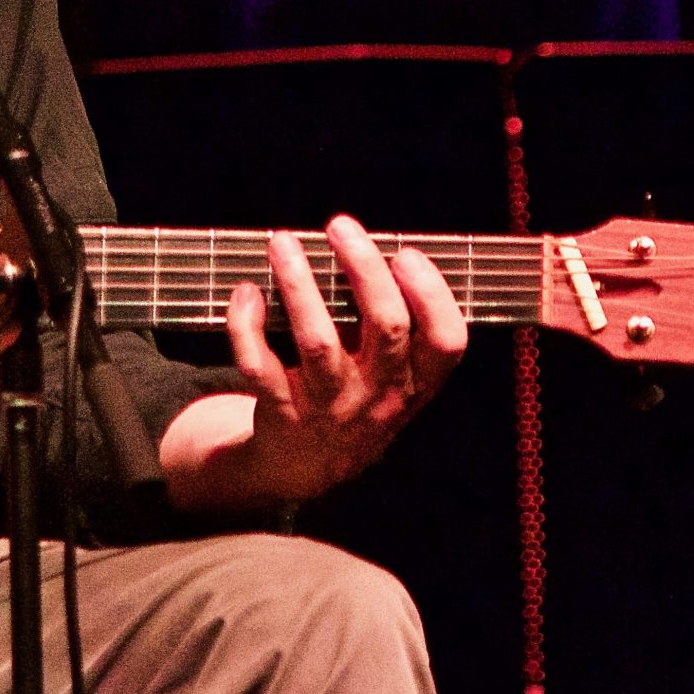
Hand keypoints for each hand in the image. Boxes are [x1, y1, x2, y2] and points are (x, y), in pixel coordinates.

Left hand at [217, 214, 466, 503]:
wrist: (307, 468)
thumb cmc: (357, 399)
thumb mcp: (396, 378)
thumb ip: (397, 327)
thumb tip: (373, 247)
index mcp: (415, 382)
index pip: (447, 343)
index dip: (432, 295)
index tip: (406, 253)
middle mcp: (378, 395)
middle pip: (385, 327)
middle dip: (364, 268)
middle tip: (340, 226)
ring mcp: (330, 406)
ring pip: (319, 342)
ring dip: (299, 286)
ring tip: (282, 242)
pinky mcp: (282, 410)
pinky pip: (260, 366)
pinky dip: (247, 326)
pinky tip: (247, 292)